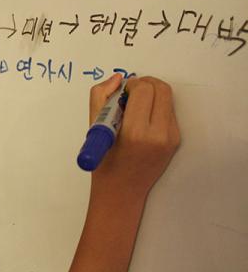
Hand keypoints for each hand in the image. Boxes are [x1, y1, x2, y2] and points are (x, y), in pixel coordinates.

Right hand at [89, 74, 180, 199]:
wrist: (122, 192)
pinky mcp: (176, 141)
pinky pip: (169, 112)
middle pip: (161, 89)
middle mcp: (159, 135)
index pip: (144, 90)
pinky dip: (157, 108)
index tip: (121, 92)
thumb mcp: (94, 128)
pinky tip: (143, 120)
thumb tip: (117, 78)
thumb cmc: (103, 162)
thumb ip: (100, 96)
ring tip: (135, 108)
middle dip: (145, 84)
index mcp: (136, 132)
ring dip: (152, 95)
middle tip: (130, 94)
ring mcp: (171, 138)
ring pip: (168, 98)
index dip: (132, 84)